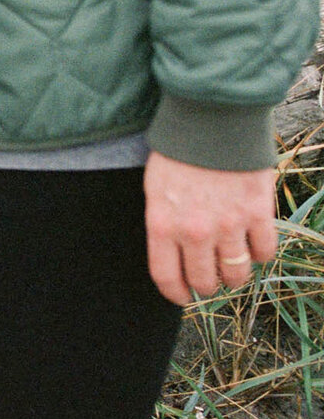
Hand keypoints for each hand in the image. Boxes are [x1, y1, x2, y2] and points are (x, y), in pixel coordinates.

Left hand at [143, 151, 276, 304]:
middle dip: (207, 285)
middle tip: (210, 278)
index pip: (166, 277)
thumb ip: (164, 223)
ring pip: (237, 273)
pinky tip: (253, 242)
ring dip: (235, 274)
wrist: (211, 120)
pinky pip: (264, 252)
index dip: (175, 293)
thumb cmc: (178, 152)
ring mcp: (228, 224)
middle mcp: (194, 231)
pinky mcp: (257, 213)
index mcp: (163, 224)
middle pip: (204, 281)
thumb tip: (173, 253)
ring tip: (232, 263)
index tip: (182, 297)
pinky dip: (260, 253)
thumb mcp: (155, 189)